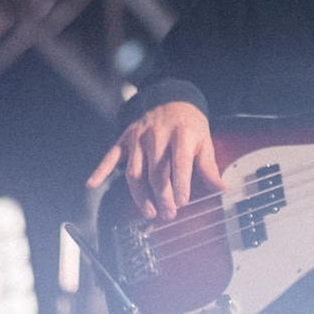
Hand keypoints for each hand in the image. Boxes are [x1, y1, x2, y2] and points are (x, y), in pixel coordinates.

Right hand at [87, 101, 226, 219]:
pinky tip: (92, 184)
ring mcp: (138, 138)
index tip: (183, 202)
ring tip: (149, 212)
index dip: (180, 185)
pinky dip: (100, 170)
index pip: (180, 163)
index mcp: (181, 135)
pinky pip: (110, 156)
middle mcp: (157, 136)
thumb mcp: (204, 140)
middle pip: (156, 173)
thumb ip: (209, 166)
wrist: (170, 99)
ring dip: (140, 195)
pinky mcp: (125, 139)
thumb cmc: (188, 124)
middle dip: (162, 197)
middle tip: (168, 214)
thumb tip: (221, 188)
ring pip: (135, 172)